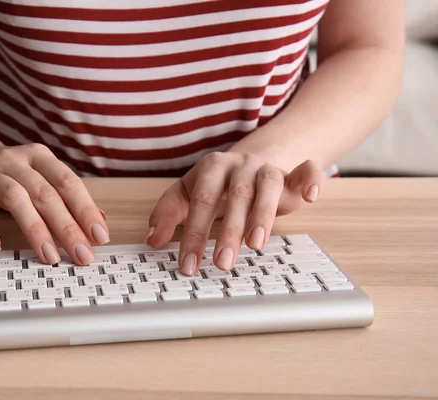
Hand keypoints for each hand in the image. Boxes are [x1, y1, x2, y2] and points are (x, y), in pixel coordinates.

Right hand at [0, 142, 108, 264]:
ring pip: (13, 198)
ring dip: (34, 229)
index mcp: (39, 157)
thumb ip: (68, 197)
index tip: (99, 236)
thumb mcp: (42, 177)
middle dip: (66, 227)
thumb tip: (101, 220)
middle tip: (82, 254)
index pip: (67, 182)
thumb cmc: (13, 174)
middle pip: (44, 193)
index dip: (85, 209)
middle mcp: (14, 161)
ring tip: (50, 257)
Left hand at [146, 152, 323, 274]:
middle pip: (234, 196)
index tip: (189, 264)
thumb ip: (168, 213)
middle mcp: (240, 165)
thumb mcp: (187, 194)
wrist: (250, 162)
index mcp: (211, 167)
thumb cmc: (215, 185)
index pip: (200, 201)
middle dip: (227, 231)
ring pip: (267, 187)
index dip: (194, 233)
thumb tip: (152, 239)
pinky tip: (310, 197)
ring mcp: (267, 168)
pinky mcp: (292, 174)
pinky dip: (310, 180)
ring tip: (256, 245)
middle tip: (222, 263)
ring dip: (262, 215)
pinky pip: (306, 170)